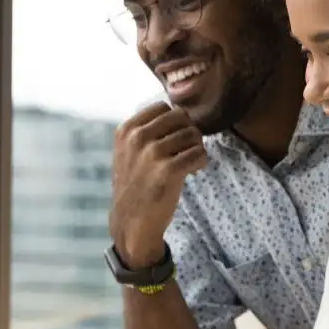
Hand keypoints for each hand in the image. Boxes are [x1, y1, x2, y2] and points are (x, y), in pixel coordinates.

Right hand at [109, 102, 206, 266]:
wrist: (131, 221)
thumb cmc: (136, 184)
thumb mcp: (128, 151)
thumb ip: (147, 129)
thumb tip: (182, 111)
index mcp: (126, 130)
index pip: (163, 107)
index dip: (175, 121)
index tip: (173, 139)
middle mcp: (137, 138)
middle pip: (181, 117)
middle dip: (189, 132)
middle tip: (185, 150)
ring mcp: (152, 154)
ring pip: (193, 134)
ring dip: (196, 148)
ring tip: (187, 163)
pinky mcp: (168, 171)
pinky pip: (199, 153)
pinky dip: (201, 162)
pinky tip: (192, 171)